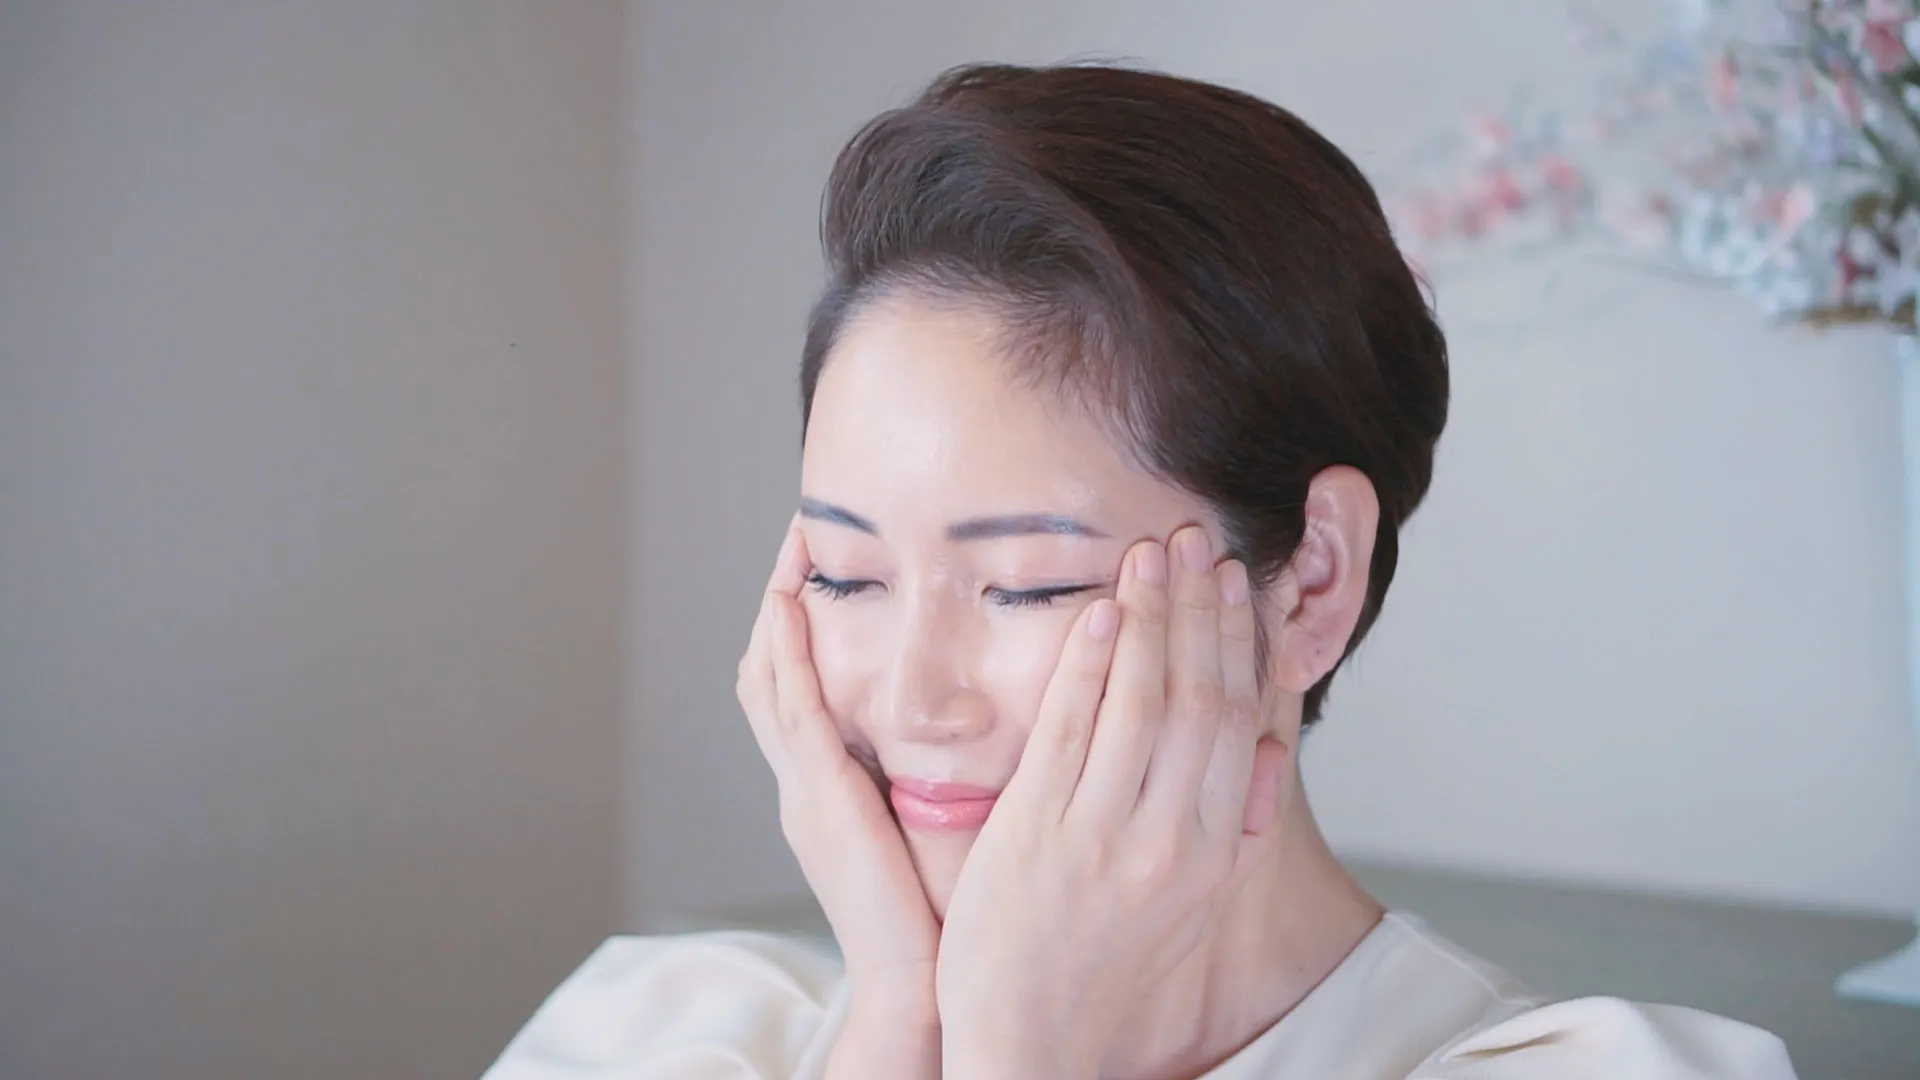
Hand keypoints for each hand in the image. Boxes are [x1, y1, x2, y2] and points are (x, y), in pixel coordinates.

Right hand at [736, 519, 940, 1076]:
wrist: (916, 984)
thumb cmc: (940, 912)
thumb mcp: (929, 822)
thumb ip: (933, 767)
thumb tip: (978, 712)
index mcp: (829, 787)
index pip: (801, 686)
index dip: (802, 626)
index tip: (822, 566)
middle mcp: (804, 782)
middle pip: (770, 671)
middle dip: (778, 600)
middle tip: (797, 536)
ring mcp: (803, 789)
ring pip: (769, 680)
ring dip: (776, 611)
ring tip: (792, 548)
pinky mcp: (820, 800)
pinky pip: (792, 712)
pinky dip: (789, 656)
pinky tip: (794, 608)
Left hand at [934, 527, 1287, 1078]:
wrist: (1032, 1041)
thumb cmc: (1108, 966)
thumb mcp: (1194, 907)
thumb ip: (1237, 829)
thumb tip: (1276, 758)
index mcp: (1213, 851)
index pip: (1240, 721)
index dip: (1241, 641)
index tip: (1239, 581)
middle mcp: (1168, 839)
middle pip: (1197, 698)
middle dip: (1200, 610)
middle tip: (1199, 539)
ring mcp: (1100, 834)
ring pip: (1139, 702)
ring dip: (1148, 617)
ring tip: (1153, 554)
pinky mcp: (1035, 833)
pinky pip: (1068, 730)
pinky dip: (1087, 665)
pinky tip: (1096, 613)